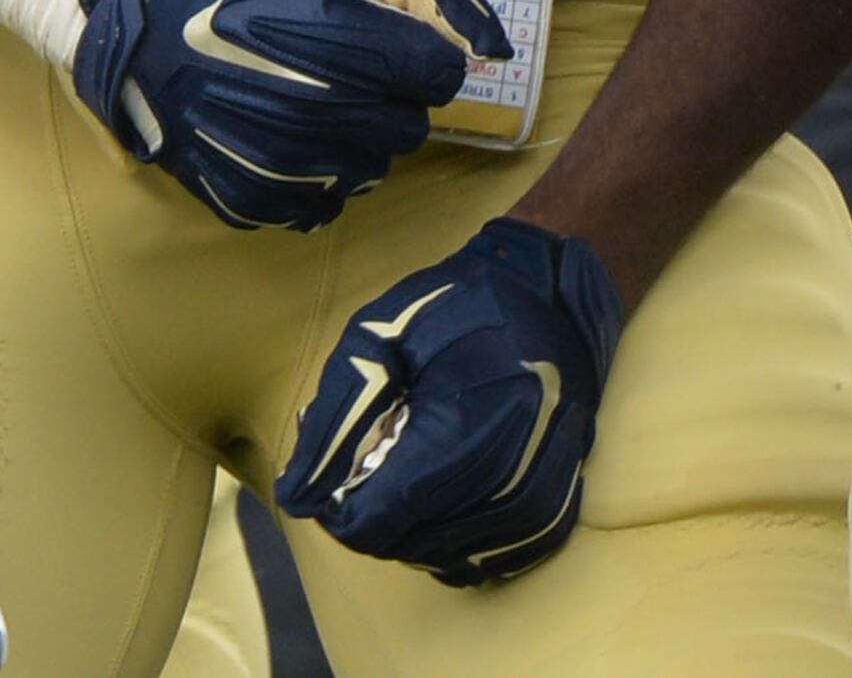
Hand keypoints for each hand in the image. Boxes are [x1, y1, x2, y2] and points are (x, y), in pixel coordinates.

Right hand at [69, 0, 508, 230]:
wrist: (146, 19)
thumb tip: (499, 45)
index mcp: (344, 41)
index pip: (439, 76)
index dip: (424, 56)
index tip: (396, 43)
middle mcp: (320, 110)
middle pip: (411, 129)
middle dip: (395, 98)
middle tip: (354, 68)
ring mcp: (283, 161)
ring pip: (373, 170)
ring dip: (361, 136)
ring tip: (320, 97)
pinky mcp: (253, 196)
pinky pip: (323, 203)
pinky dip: (319, 172)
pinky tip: (290, 133)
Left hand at [281, 217, 624, 584]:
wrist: (553, 296)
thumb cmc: (459, 307)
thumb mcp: (378, 339)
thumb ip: (336, 421)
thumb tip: (298, 496)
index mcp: (463, 433)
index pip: (375, 523)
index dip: (338, 503)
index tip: (335, 464)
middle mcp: (508, 482)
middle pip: (405, 543)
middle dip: (373, 507)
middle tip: (373, 449)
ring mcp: (537, 504)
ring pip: (442, 555)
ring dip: (411, 522)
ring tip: (411, 458)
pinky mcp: (553, 513)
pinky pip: (482, 555)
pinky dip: (451, 533)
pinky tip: (444, 486)